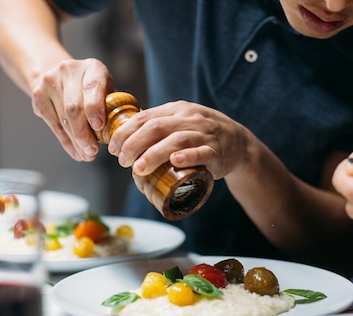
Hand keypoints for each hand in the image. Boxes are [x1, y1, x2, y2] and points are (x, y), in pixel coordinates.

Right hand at [30, 58, 114, 160]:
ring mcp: (50, 82)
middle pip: (74, 107)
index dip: (95, 108)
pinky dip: (65, 141)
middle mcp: (69, 70)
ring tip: (86, 155)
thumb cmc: (91, 87)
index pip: (92, 87)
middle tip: (92, 151)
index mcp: (92, 67)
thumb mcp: (106, 89)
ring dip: (75, 141)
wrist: (58, 74)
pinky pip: (53, 124)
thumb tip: (126, 130)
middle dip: (84, 134)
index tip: (99, 127)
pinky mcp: (38, 95)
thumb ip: (114, 106)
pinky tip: (75, 151)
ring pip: (63, 119)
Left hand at [105, 100, 252, 179]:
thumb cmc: (202, 135)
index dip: (125, 132)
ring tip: (138, 168)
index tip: (113, 148)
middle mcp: (190, 119)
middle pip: (156, 128)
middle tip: (122, 161)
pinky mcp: (217, 153)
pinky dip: (188, 156)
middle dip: (134, 144)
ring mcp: (205, 135)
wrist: (239, 143)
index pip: (145, 117)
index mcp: (177, 110)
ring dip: (154, 154)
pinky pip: (202, 153)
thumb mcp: (181, 121)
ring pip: (176, 141)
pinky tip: (175, 161)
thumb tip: (124, 135)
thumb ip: (157, 125)